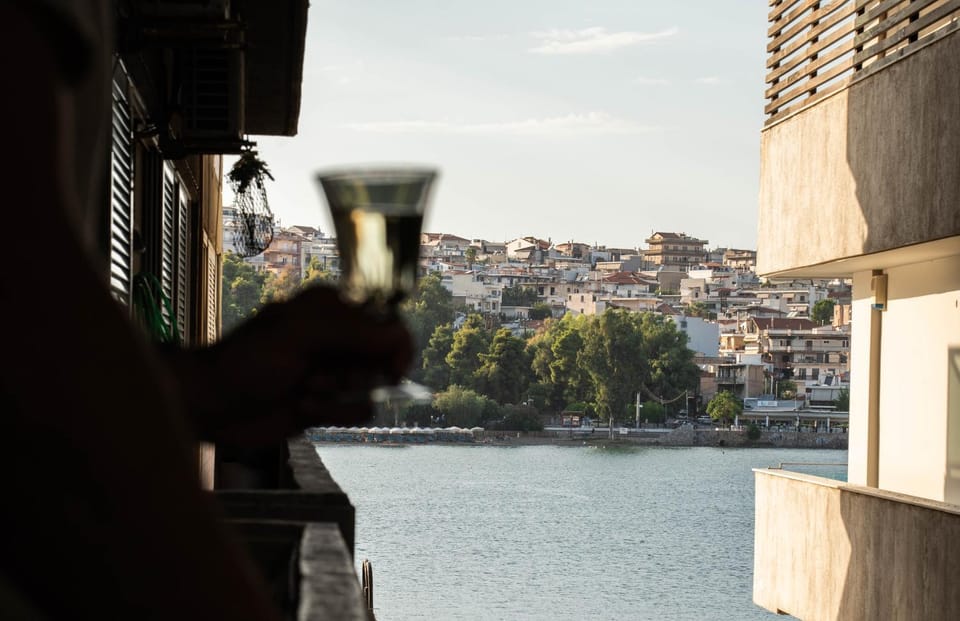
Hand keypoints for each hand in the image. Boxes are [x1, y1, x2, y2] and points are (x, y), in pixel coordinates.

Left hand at [173, 285, 413, 444]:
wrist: (213, 405)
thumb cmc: (245, 361)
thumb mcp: (298, 334)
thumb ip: (350, 330)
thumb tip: (398, 336)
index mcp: (333, 311)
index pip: (388, 324)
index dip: (397, 347)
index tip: (393, 370)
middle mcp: (339, 340)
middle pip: (385, 359)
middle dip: (359, 374)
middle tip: (323, 377)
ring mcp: (335, 373)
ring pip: (373, 389)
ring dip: (341, 395)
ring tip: (305, 390)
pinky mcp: (329, 405)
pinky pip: (359, 412)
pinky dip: (336, 414)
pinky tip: (303, 407)